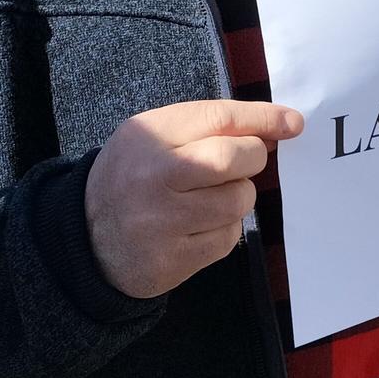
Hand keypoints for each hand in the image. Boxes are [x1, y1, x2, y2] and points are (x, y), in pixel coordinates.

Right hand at [85, 100, 303, 299]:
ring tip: (206, 198)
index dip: (263, 118)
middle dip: (251, 159)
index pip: (219, 117)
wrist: (85, 238)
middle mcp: (153, 176)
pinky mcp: (172, 260)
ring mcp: (162, 221)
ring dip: (236, 197)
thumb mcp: (158, 137)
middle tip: (238, 166)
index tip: (294, 123)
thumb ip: (212, 126)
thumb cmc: (134, 177)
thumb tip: (281, 128)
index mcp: (148, 135)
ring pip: (239, 200)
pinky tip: (195, 227)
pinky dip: (223, 230)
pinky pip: (228, 237)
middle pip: (235, 158)